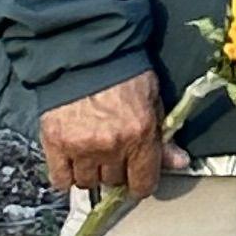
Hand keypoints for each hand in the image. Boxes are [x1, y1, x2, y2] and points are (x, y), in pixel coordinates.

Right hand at [38, 67, 179, 198]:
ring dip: (92, 172)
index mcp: (140, 134)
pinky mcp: (55, 144)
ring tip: (92, 151)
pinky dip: (66, 174)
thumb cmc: (126, 72)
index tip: (137, 174)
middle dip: (116, 170)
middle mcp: (111, 146)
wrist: (87, 52)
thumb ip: (164, 136)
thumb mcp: (153, 99)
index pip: (143, 183)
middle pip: (114, 182)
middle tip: (114, 151)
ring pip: (87, 183)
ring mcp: (81, 147)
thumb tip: (181, 163)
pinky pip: (61, 180)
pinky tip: (72, 158)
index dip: (141, 181)